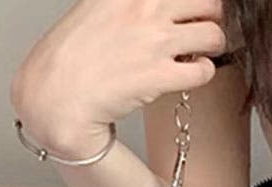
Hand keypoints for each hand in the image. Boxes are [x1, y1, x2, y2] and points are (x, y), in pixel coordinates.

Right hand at [10, 0, 228, 157]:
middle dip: (210, 16)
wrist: (57, 93)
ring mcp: (154, 41)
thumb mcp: (98, 7)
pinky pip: (205, 70)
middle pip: (206, 1)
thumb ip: (129, 3)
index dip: (192, 0)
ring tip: (199, 53)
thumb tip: (158, 7)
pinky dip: (203, 73)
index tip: (189, 9)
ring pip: (214, 35)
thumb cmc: (74, 55)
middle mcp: (143, 8)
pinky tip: (187, 75)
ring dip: (212, 46)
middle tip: (201, 28)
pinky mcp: (161, 75)